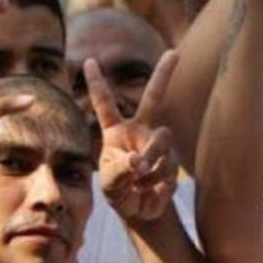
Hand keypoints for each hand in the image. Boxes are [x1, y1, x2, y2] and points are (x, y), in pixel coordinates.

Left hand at [86, 50, 179, 223]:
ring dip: (151, 161)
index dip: (97, 83)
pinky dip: (157, 180)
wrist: (139, 210)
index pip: (104, 104)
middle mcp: (139, 130)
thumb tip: (138, 160)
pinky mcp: (172, 160)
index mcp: (115, 132)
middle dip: (164, 74)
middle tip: (174, 52)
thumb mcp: (110, 182)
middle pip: (153, 97)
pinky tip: (150, 188)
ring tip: (140, 178)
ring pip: (162, 140)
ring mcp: (157, 143)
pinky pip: (169, 164)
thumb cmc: (118, 191)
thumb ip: (120, 170)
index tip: (88, 60)